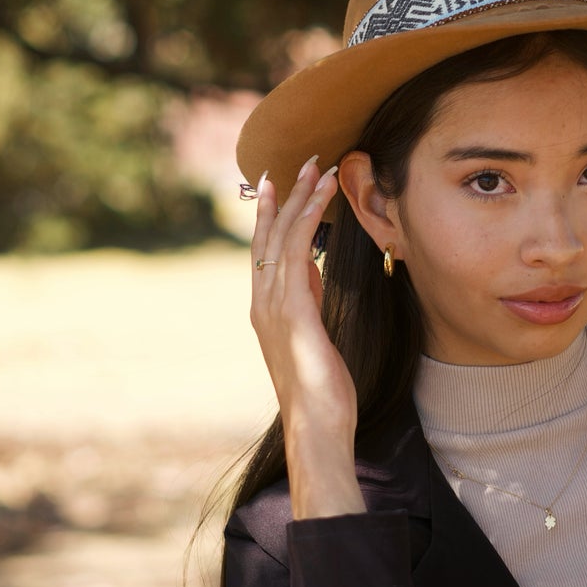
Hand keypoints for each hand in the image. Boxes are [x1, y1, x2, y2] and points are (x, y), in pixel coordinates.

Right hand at [249, 158, 363, 518]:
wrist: (316, 426)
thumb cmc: (321, 391)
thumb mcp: (313, 335)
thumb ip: (306, 301)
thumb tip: (311, 270)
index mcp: (265, 310)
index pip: (262, 251)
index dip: (269, 214)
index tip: (277, 182)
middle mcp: (262, 303)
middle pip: (268, 236)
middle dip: (284, 196)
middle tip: (302, 161)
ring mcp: (273, 307)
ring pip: (281, 237)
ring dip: (302, 199)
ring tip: (321, 168)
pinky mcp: (293, 311)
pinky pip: (297, 253)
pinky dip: (309, 220)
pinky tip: (324, 198)